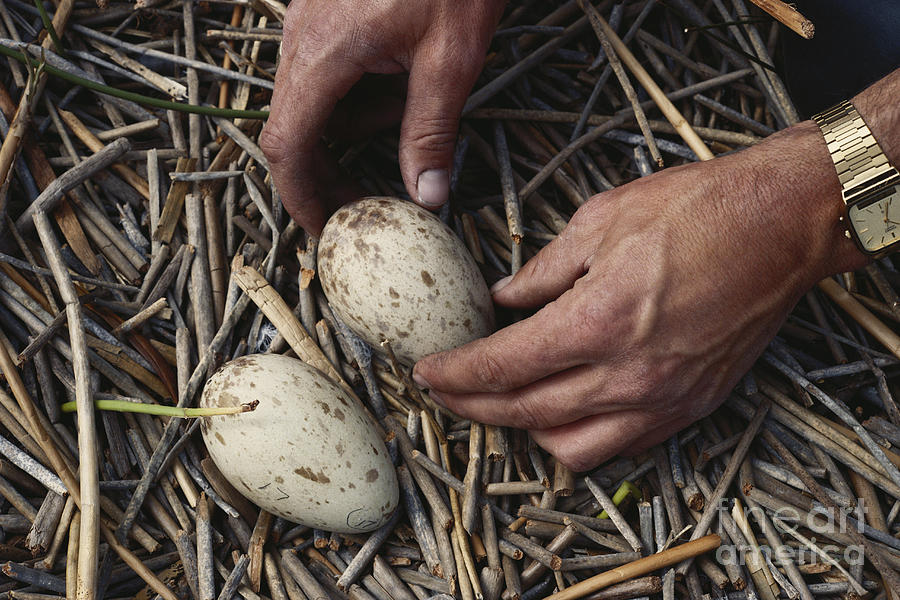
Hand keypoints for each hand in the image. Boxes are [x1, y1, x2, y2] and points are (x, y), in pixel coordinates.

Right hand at [260, 0, 505, 233]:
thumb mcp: (451, 57)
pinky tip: (399, 77)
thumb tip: (426, 196)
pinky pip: (327, 69)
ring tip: (408, 106)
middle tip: (370, 195)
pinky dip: (356, 91)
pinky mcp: (325, 8)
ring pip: (314, 98)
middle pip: (294, 126)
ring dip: (354, 123)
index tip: (326, 227)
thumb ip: (431, 131)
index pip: (288, 145)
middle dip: (330, 167)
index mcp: (324, 51)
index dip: (301, 196)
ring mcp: (308, 18)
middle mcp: (301, 36)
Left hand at [413, 122, 867, 470]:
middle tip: (445, 391)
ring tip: (504, 400)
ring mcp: (664, 399)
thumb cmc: (700, 210)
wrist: (784, 225)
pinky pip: (620, 446)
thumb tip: (504, 297)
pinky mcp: (692, 406)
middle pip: (525, 414)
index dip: (454, 376)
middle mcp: (629, 374)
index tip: (427, 372)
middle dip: (473, 407)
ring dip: (525, 429)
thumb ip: (542, 270)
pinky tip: (565, 408)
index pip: (502, 368)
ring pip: (570, 448)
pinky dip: (580, 436)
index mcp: (598, 321)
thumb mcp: (601, 221)